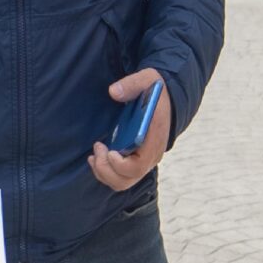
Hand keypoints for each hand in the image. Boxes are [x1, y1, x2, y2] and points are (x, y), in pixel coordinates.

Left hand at [89, 68, 171, 191]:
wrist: (167, 98)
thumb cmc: (155, 91)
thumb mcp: (147, 80)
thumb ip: (132, 84)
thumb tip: (113, 92)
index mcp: (155, 140)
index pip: (138, 166)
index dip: (120, 164)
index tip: (109, 150)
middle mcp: (150, 156)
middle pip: (126, 179)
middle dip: (106, 169)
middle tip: (97, 147)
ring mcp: (143, 161)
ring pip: (120, 182)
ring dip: (103, 172)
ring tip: (95, 154)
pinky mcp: (135, 161)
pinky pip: (118, 177)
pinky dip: (104, 171)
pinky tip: (97, 156)